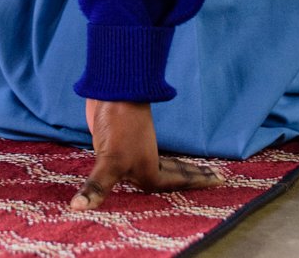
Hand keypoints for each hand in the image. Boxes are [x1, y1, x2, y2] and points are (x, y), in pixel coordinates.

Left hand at [70, 99, 223, 211]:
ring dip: (175, 170)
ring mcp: (133, 151)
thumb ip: (98, 186)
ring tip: (188, 174)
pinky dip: (148, 164)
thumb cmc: (118, 125)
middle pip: (174, 174)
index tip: (220, 179)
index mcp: (149, 171)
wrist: (112, 90)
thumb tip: (78, 207)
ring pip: (159, 165)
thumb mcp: (110, 161)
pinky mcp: (118, 143)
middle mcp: (144, 162)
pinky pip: (139, 159)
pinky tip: (140, 166)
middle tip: (215, 176)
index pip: (177, 183)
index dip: (198, 182)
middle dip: (193, 177)